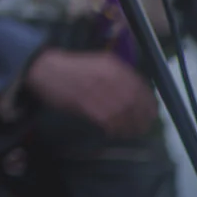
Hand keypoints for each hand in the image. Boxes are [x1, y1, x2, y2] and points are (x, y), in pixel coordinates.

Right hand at [26, 48, 156, 137]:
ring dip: (131, 127)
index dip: (149, 103)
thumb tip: (135, 95)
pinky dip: (116, 129)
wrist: (45, 69)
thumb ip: (117, 76)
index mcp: (114, 66)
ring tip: (131, 133)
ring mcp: (100, 92)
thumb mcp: (98, 64)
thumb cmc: (72, 68)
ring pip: (125, 114)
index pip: (141, 88)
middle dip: (143, 118)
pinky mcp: (89, 105)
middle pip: (136, 103)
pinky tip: (115, 132)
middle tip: (144, 127)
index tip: (150, 113)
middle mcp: (110, 77)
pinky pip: (110, 122)